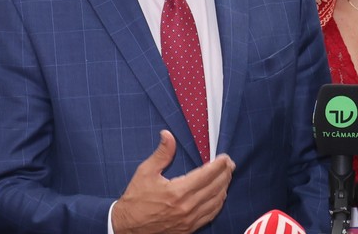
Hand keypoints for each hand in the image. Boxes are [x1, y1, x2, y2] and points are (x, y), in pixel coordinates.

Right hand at [112, 130, 235, 233]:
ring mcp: (189, 220)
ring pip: (216, 202)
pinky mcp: (189, 229)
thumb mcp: (146, 172)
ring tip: (227, 176)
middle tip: (230, 164)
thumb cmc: (136, 200)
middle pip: (216, 187)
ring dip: (224, 187)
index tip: (225, 157)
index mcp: (178, 192)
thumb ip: (162, 153)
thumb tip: (168, 135)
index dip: (219, 165)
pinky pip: (211, 215)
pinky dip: (218, 203)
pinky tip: (219, 195)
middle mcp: (187, 207)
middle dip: (226, 173)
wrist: (127, 227)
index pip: (207, 175)